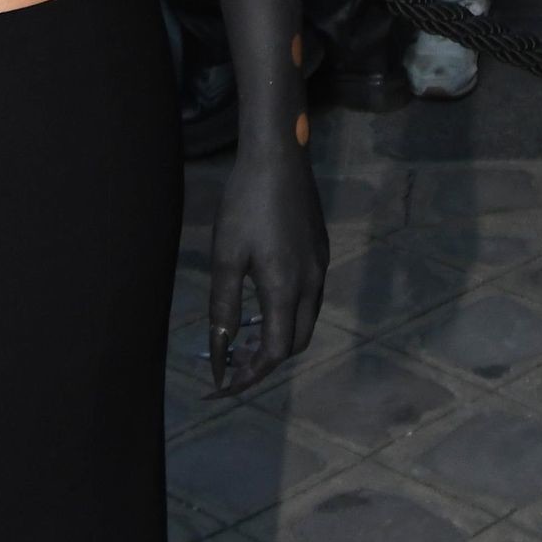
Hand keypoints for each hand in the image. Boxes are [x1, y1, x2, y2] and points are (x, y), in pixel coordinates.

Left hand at [208, 148, 327, 395]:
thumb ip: (225, 306)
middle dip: (266, 360)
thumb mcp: (227, 256)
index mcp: (286, 289)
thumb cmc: (246, 203)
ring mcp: (320, 266)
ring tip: (245, 334)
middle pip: (294, 343)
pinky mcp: (320, 250)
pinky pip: (309, 296)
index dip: (250, 375)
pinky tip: (263, 296)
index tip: (224, 385)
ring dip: (279, 335)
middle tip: (233, 362)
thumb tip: (221, 349)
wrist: (279, 156)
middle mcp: (311, 284)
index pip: (275, 353)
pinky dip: (287, 311)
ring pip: (305, 320)